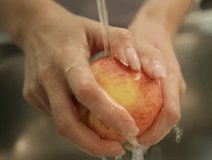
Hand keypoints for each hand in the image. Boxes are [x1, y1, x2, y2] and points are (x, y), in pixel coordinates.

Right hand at [19, 9, 140, 156]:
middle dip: (94, 144)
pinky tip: (93, 124)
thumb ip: (121, 43)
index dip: (109, 114)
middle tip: (119, 149)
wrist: (35, 28)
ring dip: (86, 139)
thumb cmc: (72, 29)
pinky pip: (58, 116)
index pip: (87, 92)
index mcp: (65, 58)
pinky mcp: (33, 97)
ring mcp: (36, 91)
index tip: (131, 129)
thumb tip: (138, 67)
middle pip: (67, 123)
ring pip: (61, 125)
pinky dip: (78, 126)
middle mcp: (47, 78)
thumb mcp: (100, 28)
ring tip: (111, 142)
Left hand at [128, 18, 186, 146]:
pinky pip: (158, 107)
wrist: (155, 29)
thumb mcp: (141, 42)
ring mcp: (171, 89)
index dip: (157, 132)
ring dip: (149, 127)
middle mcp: (174, 87)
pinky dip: (146, 116)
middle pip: (167, 120)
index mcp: (171, 79)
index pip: (171, 114)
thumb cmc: (145, 36)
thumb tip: (158, 74)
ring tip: (127, 131)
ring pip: (163, 115)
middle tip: (129, 140)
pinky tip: (130, 116)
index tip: (138, 140)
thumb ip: (148, 57)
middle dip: (151, 134)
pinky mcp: (166, 89)